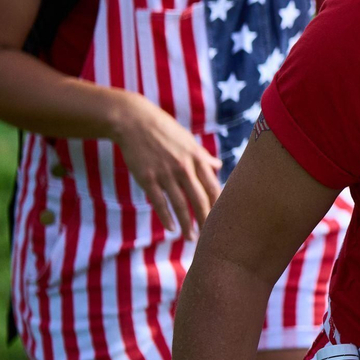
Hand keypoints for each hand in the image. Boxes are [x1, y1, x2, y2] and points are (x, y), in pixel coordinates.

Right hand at [109, 92, 222, 237]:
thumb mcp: (188, 140)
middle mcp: (184, 167)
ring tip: (191, 238)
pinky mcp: (147, 178)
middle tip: (212, 237)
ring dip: (187, 224)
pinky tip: (172, 229)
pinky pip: (159, 202)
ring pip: (180, 205)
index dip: (220, 205)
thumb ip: (202, 156)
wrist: (134, 121)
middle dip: (206, 220)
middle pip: (200, 199)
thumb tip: (218, 164)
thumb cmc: (164, 130)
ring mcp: (165, 173)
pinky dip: (166, 217)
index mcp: (197, 158)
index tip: (225, 219)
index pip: (213, 187)